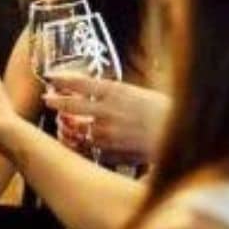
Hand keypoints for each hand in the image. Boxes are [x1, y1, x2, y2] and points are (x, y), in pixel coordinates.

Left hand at [43, 74, 169, 160]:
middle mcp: (108, 111)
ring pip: (77, 129)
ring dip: (68, 125)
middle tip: (48, 99)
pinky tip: (80, 140)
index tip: (51, 77)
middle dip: (56, 101)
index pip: (80, 82)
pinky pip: (89, 148)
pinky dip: (82, 143)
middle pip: (71, 105)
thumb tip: (100, 92)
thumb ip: (116, 94)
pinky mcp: (111, 151)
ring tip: (65, 122)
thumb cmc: (165, 112)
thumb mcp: (140, 93)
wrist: (181, 136)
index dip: (62, 80)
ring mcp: (108, 133)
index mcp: (116, 92)